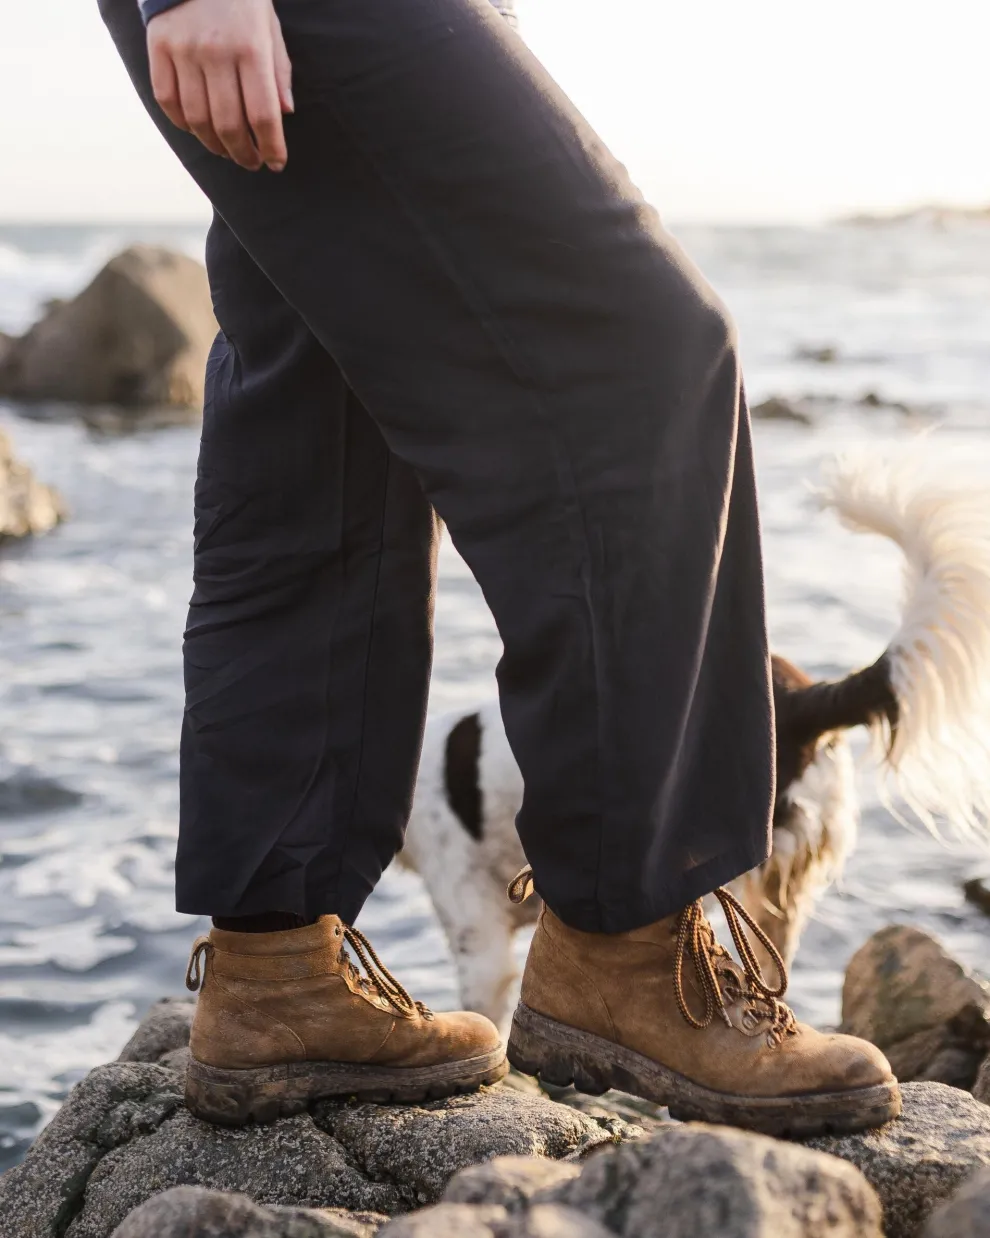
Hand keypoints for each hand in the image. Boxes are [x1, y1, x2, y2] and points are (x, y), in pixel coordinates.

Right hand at [148, 0, 292, 171]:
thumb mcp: (270, 28)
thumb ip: (278, 71)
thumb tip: (284, 114)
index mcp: (251, 48)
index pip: (263, 115)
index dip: (271, 147)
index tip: (276, 163)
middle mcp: (216, 51)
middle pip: (229, 125)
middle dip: (244, 154)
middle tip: (252, 163)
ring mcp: (184, 50)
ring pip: (198, 120)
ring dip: (215, 146)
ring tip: (227, 151)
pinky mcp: (159, 46)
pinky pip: (167, 100)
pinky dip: (183, 124)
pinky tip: (198, 130)